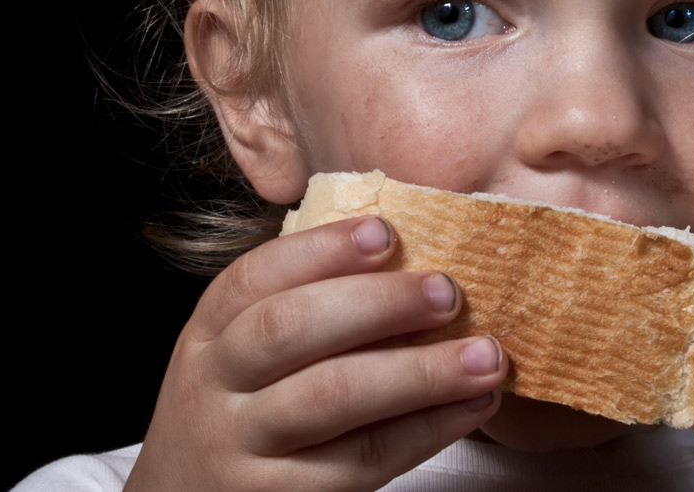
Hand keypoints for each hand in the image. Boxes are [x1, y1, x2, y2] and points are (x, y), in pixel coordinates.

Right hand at [125, 216, 507, 491]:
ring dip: (420, 372)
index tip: (387, 233)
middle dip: (378, 304)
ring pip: (331, 397)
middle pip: (290, 329)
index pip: (255, 277)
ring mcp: (241, 447)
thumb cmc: (243, 414)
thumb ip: (305, 310)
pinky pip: (361, 459)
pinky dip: (426, 430)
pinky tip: (471, 407)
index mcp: (208, 332)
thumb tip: (412, 262)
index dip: (322, 250)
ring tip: (485, 356)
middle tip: (449, 293)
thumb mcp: (243, 356)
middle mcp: (213, 385)